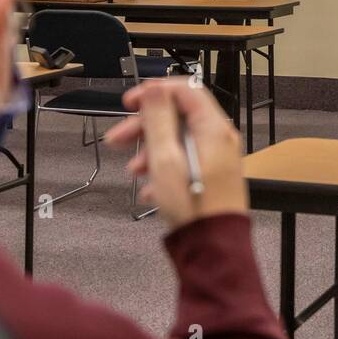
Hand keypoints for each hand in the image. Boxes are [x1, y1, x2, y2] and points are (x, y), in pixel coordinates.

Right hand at [104, 78, 246, 230]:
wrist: (213, 249)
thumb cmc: (192, 207)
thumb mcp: (166, 160)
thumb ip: (159, 121)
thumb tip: (155, 90)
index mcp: (213, 128)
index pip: (185, 90)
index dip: (154, 92)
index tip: (130, 102)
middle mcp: (219, 139)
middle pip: (178, 117)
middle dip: (145, 126)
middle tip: (118, 138)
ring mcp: (216, 158)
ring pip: (178, 141)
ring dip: (150, 151)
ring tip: (133, 171)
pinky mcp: (211, 176)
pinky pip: (183, 161)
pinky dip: (163, 169)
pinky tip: (150, 189)